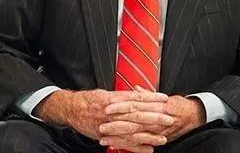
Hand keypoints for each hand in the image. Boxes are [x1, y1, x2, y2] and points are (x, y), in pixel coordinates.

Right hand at [34, 88, 169, 141]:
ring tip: (162, 138)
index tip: (164, 99)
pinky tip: (148, 149)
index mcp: (113, 99)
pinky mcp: (106, 136)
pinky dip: (136, 147)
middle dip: (154, 117)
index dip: (151, 99)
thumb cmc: (88, 100)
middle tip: (168, 118)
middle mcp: (112, 112)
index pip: (136, 98)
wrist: (70, 109)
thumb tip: (137, 94)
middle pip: (136, 115)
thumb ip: (121, 96)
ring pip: (131, 131)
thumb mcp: (105, 93)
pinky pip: (122, 143)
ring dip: (148, 135)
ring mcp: (109, 125)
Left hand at [99, 86, 205, 149]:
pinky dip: (129, 146)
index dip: (120, 106)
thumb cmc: (178, 105)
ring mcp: (157, 131)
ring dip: (119, 138)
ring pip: (135, 135)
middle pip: (133, 121)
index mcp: (156, 104)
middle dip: (116, 124)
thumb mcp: (162, 96)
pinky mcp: (158, 139)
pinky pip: (141, 144)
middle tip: (102, 125)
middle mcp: (156, 118)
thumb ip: (147, 93)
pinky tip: (117, 147)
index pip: (135, 104)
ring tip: (105, 138)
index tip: (108, 107)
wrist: (194, 116)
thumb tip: (134, 88)